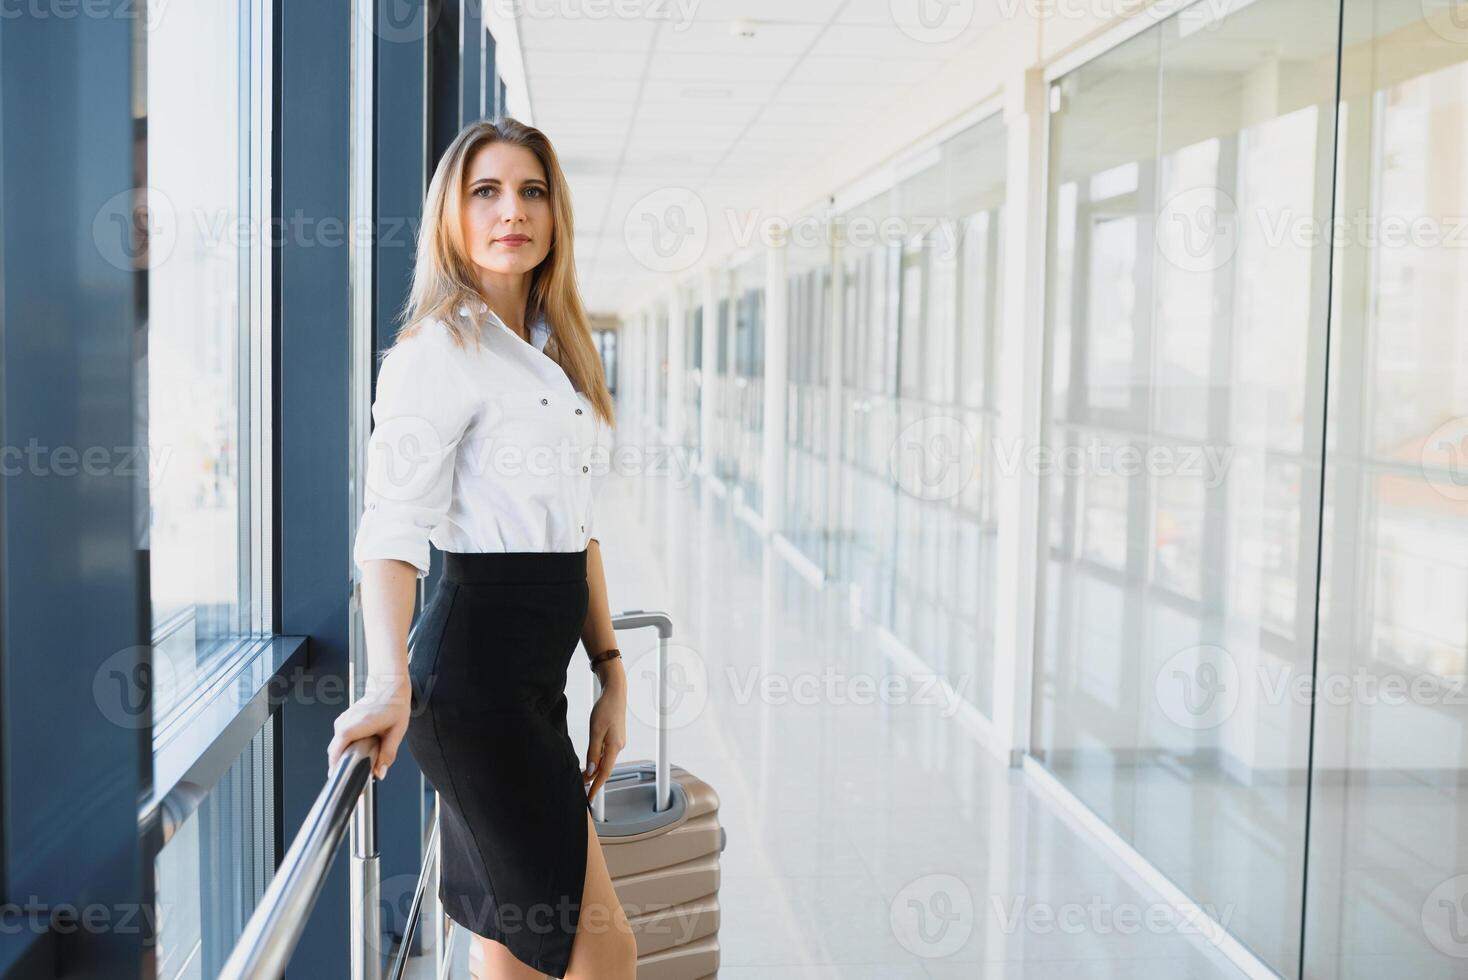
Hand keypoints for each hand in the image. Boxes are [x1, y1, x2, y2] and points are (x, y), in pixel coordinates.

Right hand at [327, 674, 411, 780]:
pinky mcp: (343, 721)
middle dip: (343, 765)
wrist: (389, 686)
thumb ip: (388, 754)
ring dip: (346, 755)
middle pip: (334, 752)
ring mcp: (342, 721)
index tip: (343, 780)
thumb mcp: (396, 732)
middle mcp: (344, 724)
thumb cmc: (394, 705)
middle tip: (358, 775)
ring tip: (362, 759)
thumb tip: (381, 773)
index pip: (336, 752)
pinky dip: (347, 747)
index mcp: (355, 727)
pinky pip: (340, 740)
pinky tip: (361, 748)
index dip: (336, 768)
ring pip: (337, 746)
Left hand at [583, 666, 626, 800]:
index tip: (589, 798)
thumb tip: (592, 771)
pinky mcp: (614, 738)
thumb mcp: (596, 730)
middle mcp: (618, 747)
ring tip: (582, 779)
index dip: (596, 787)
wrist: (615, 693)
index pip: (605, 772)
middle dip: (594, 780)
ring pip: (605, 761)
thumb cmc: (605, 709)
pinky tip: (590, 763)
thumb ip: (593, 751)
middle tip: (581, 790)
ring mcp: (617, 742)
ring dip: (595, 770)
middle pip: (605, 768)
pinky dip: (597, 760)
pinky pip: (605, 754)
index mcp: (615, 746)